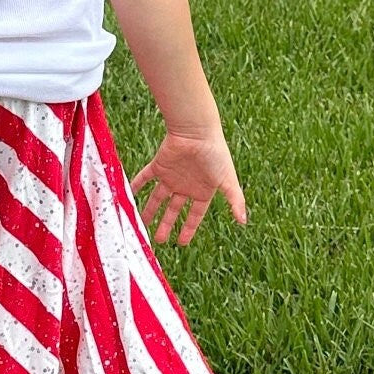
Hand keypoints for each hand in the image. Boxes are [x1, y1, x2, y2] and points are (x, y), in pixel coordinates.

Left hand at [130, 127, 246, 245]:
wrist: (197, 131)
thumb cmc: (215, 154)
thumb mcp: (228, 180)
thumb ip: (235, 200)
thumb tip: (244, 221)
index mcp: (202, 190)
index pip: (194, 214)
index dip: (188, 228)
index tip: (182, 242)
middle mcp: (186, 185)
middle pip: (174, 209)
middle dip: (167, 224)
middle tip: (160, 240)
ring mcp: (171, 176)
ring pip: (158, 198)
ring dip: (150, 210)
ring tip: (142, 225)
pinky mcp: (159, 166)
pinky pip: (144, 178)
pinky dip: (136, 185)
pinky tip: (129, 195)